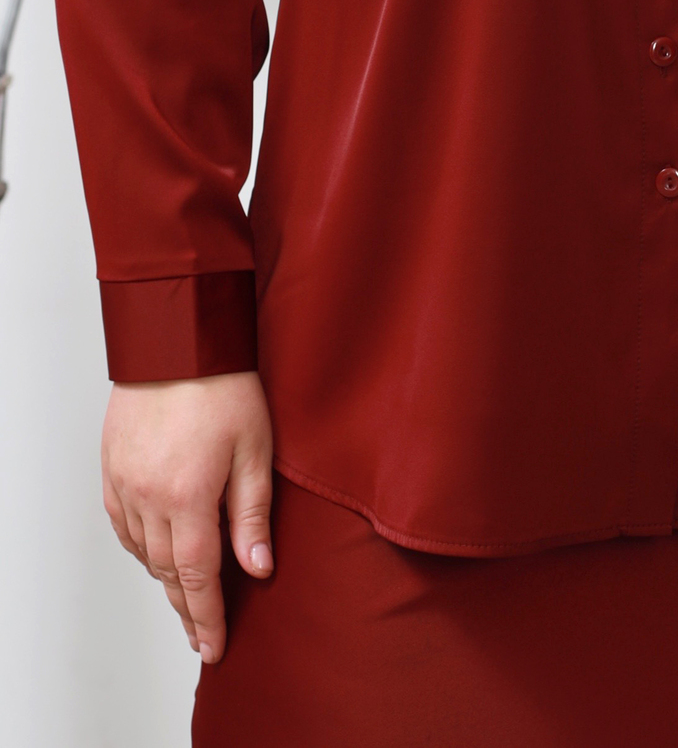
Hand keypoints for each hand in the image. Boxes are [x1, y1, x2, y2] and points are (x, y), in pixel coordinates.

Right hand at [101, 369, 273, 665]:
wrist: (178, 339)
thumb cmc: (224, 385)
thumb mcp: (256, 449)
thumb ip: (253, 513)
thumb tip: (256, 570)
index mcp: (189, 497)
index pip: (198, 576)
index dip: (207, 616)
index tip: (213, 647)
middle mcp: (149, 497)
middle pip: (167, 571)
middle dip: (186, 607)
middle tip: (201, 635)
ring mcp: (125, 483)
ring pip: (142, 551)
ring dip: (165, 577)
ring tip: (186, 596)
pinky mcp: (112, 467)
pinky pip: (122, 524)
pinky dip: (139, 545)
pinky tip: (154, 551)